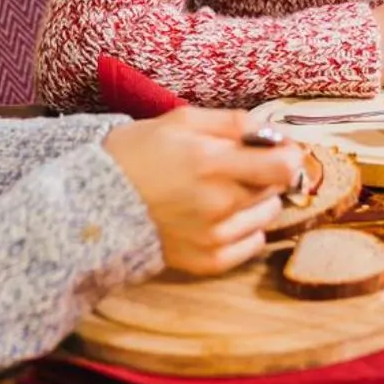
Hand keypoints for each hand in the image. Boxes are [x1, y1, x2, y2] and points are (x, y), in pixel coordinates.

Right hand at [103, 107, 304, 274]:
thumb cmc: (136, 155)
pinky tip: (217, 217)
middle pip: (276, 189)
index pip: (285, 165)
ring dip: (255, 202)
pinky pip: (251, 244)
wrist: (95, 206)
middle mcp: (220, 204)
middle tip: (233, 167)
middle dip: (263, 174)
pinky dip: (243, 229)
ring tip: (220, 192)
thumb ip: (231, 123)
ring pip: (267, 216)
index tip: (277, 149)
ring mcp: (215, 237)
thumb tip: (272, 131)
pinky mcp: (209, 262)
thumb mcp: (181, 121)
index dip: (288, 154)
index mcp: (212, 163)